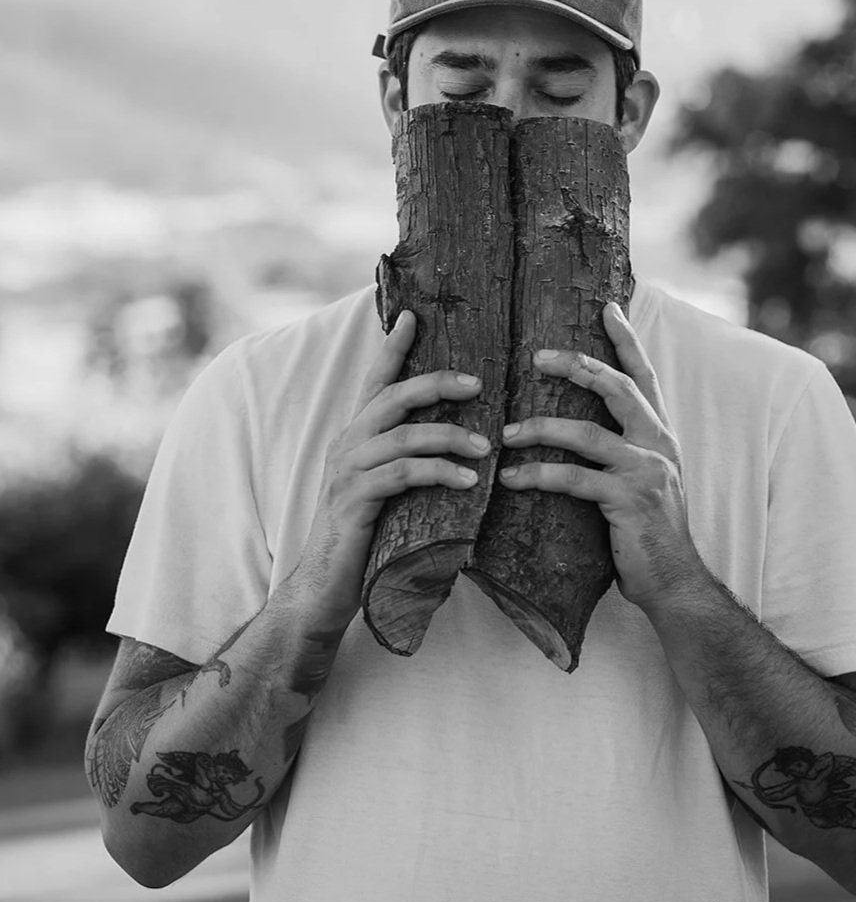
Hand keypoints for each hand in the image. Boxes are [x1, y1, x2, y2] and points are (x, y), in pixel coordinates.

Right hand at [294, 311, 487, 629]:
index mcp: (356, 436)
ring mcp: (347, 471)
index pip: (375, 381)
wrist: (324, 587)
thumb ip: (406, 461)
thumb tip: (457, 442)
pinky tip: (468, 482)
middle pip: (392, 397)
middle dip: (436, 382)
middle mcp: (347, 444)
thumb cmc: (364, 537)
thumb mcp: (386, 489)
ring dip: (448, 435)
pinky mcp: (354, 500)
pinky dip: (438, 472)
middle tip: (479, 382)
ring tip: (484, 445)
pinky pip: (402, 475)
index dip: (393, 347)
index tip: (412, 314)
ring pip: (403, 435)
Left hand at [497, 302, 700, 612]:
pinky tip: (511, 478)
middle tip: (537, 355)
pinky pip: (574, 479)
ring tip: (505, 432)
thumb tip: (579, 427)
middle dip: (577, 365)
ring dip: (540, 428)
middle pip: (617, 388)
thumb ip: (620, 451)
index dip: (627, 340)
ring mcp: (645, 471)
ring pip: (586, 433)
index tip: (608, 307)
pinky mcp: (628, 500)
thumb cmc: (647, 533)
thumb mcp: (640, 481)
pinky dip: (539, 476)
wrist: (674, 582)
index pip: (643, 376)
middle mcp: (658, 444)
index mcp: (660, 434)